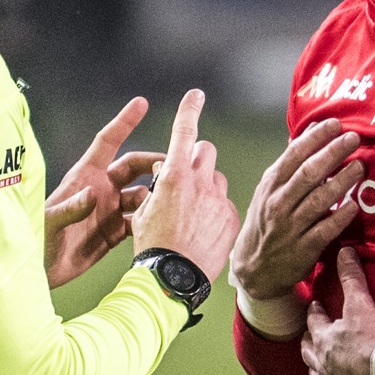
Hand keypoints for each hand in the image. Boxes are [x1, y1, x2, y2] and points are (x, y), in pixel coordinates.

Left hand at [44, 97, 162, 288]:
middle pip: (133, 168)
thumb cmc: (36, 240)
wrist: (39, 271)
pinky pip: (140, 221)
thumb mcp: (51, 222)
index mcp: (84, 177)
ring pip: (141, 195)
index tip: (142, 103)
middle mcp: (100, 190)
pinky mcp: (114, 232)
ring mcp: (108, 211)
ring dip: (155, 197)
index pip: (107, 142)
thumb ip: (72, 207)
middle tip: (175, 168)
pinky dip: (152, 220)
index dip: (124, 122)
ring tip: (170, 201)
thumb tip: (93, 194)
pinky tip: (163, 224)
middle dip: (154, 164)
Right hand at [129, 88, 238, 278]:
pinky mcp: (231, 218)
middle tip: (187, 175)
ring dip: (207, 186)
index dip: (189, 109)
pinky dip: (216, 211)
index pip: (184, 132)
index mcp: (174, 176)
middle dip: (197, 157)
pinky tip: (205, 231)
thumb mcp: (142, 212)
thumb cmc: (152, 247)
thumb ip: (156, 186)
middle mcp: (199, 182)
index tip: (196, 94)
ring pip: (217, 179)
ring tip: (194, 212)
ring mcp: (218, 200)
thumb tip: (162, 170)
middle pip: (206, 151)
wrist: (174, 279)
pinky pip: (225, 204)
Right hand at [230, 119, 364, 301]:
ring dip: (341, 182)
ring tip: (360, 167)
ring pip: (318, 200)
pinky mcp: (304, 249)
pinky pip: (324, 230)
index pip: (294, 155)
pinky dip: (339, 217)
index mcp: (271, 185)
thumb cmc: (267, 222)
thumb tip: (312, 129)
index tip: (335, 124)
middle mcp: (279, 203)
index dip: (315, 138)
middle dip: (332, 153)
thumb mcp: (270, 190)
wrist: (255, 268)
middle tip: (353, 138)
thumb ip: (291, 163)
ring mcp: (291, 227)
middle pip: (308, 173)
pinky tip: (354, 206)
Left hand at [303, 248, 374, 374]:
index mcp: (326, 340)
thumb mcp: (363, 305)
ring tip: (314, 372)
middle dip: (308, 344)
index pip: (314, 323)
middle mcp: (324, 366)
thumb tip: (344, 251)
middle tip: (309, 338)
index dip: (314, 314)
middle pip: (309, 353)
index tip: (314, 308)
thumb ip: (352, 278)